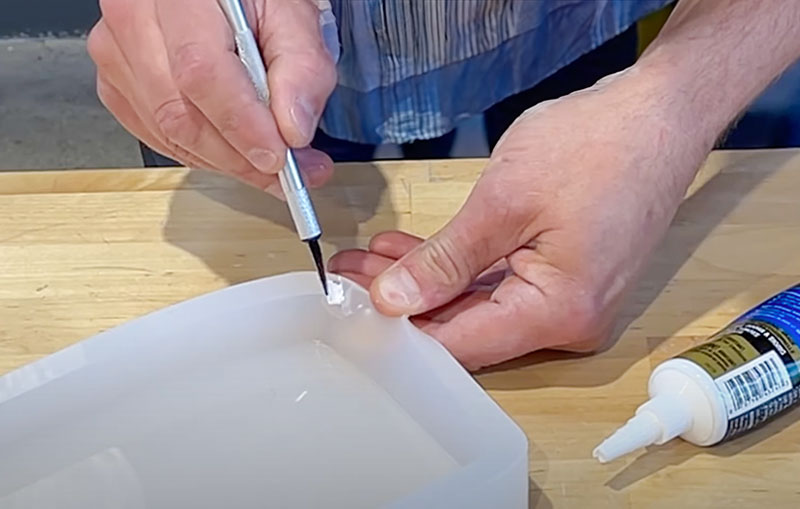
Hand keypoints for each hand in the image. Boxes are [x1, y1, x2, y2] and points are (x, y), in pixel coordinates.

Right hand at [88, 0, 335, 195]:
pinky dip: (203, 155)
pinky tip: (233, 150)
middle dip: (241, 156)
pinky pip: (158, 139)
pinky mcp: (117, 85)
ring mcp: (118, 54)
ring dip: (226, 161)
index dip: (242, 125)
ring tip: (270, 161)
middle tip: (291, 169)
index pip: (201, 73)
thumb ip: (302, 69)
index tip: (279, 155)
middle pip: (180, 114)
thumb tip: (293, 129)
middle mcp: (134, 20)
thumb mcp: (293, 17)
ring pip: (169, 134)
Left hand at [330, 70, 712, 369]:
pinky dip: (461, 267)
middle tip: (350, 275)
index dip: (403, 331)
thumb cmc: (595, 147)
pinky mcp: (569, 277)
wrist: (659, 114)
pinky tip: (413, 251)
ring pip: (481, 302)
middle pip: (468, 326)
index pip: (461, 344)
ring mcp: (572, 302)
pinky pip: (503, 283)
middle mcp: (568, 322)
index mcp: (557, 313)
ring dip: (428, 279)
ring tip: (369, 258)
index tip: (354, 310)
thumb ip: (445, 261)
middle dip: (406, 299)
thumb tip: (394, 300)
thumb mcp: (503, 202)